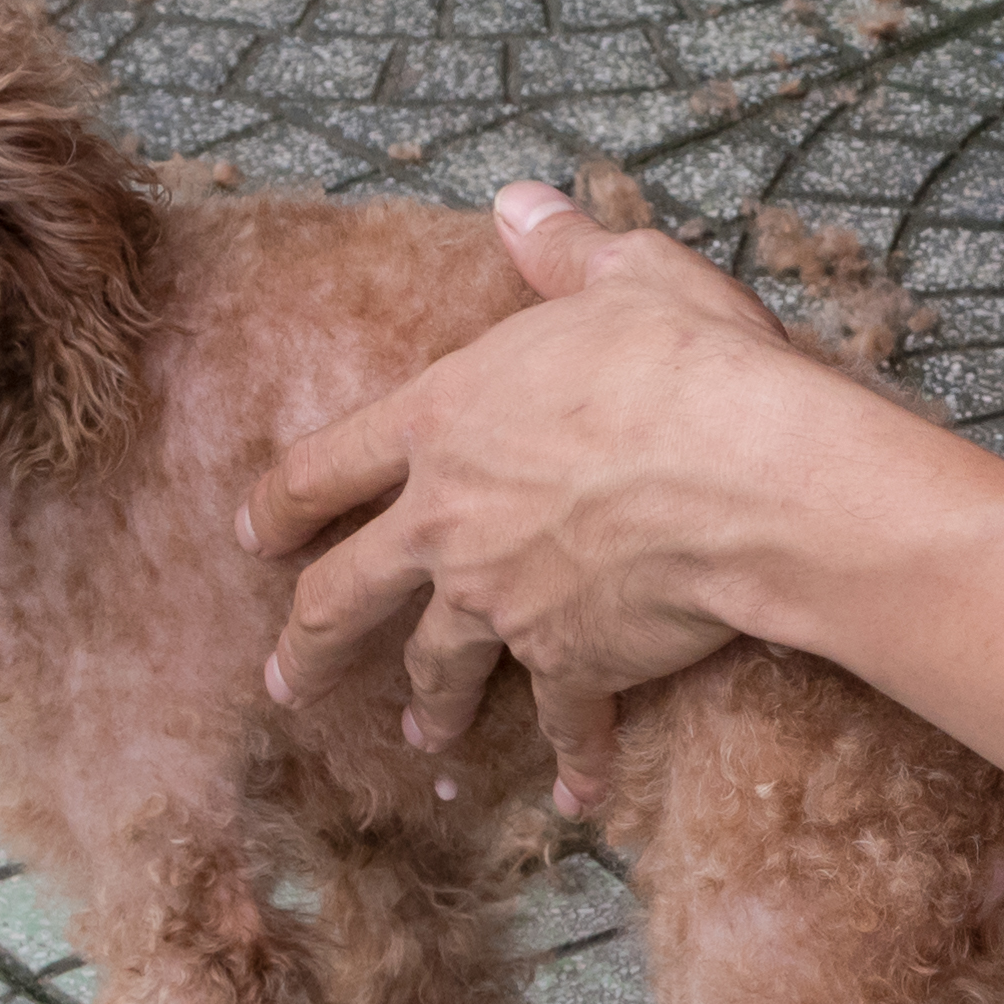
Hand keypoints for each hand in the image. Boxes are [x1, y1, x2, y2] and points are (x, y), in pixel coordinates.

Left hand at [239, 183, 854, 803]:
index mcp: (440, 423)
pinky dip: (571, 765)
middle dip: (309, 642)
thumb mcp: (625, 278)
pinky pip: (564, 723)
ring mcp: (501, 605)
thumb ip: (561, 248)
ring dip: (424, 711)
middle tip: (286, 680)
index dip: (281, 503)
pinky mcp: (572, 662)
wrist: (752, 476)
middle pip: (345, 594)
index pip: (326, 468)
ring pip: (436, 671)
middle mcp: (447, 525)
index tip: (251, 535)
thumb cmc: (688, 365)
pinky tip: (574, 801)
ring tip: (417, 746)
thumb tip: (520, 201)